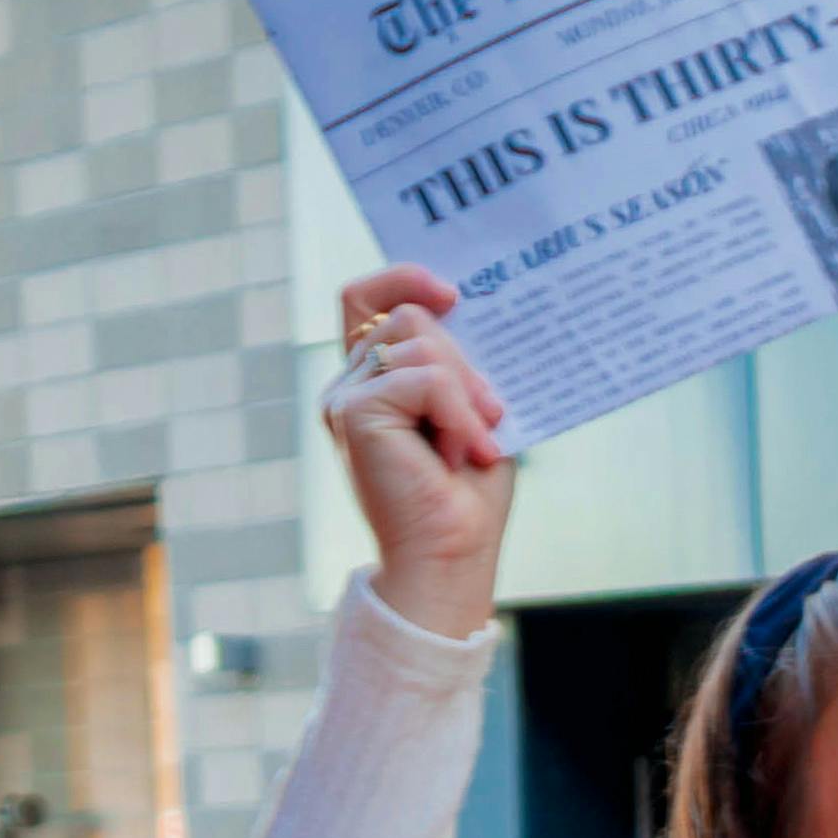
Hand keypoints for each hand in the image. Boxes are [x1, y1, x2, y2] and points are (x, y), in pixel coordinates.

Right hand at [321, 270, 514, 632]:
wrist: (450, 558)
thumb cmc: (466, 499)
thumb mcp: (471, 414)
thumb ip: (456, 365)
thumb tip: (464, 310)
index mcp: (373, 382)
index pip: (363, 299)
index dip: (402, 278)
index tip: (452, 294)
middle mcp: (349, 385)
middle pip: (408, 317)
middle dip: (464, 360)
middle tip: (491, 415)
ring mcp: (345, 397)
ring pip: (418, 342)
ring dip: (465, 391)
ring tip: (475, 443)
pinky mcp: (353, 412)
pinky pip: (423, 378)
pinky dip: (457, 412)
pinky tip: (465, 452)